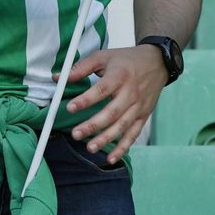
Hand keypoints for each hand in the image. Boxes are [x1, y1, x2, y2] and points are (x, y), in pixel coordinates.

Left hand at [61, 44, 167, 162]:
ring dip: (106, 139)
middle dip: (93, 125)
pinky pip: (133, 135)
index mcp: (119, 76)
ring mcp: (138, 107)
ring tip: (89, 148)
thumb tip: (57, 77)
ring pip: (122, 126)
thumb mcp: (103, 57)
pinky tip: (111, 158)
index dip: (86, 100)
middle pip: (111, 112)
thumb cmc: (126, 60)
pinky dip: (123, 148)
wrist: (157, 63)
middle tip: (76, 134)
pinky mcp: (143, 116)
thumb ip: (80, 68)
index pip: (101, 90)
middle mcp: (130, 93)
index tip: (70, 108)